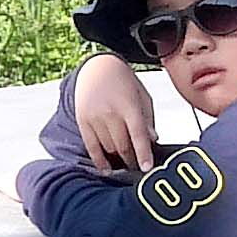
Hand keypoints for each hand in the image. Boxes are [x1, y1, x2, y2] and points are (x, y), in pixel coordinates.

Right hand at [73, 52, 158, 172]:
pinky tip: (107, 169)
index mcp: (129, 106)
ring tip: (125, 165)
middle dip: (132, 160)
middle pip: (123, 146)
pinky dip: (99, 160)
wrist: (97, 67)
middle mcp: (110, 112)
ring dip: (118, 160)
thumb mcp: (142, 97)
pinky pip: (91, 147)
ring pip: (108, 148)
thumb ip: (148, 119)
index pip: (138, 134)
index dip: (143, 153)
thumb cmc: (124, 82)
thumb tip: (153, 140)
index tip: (147, 168)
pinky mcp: (82, 121)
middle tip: (138, 168)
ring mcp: (95, 118)